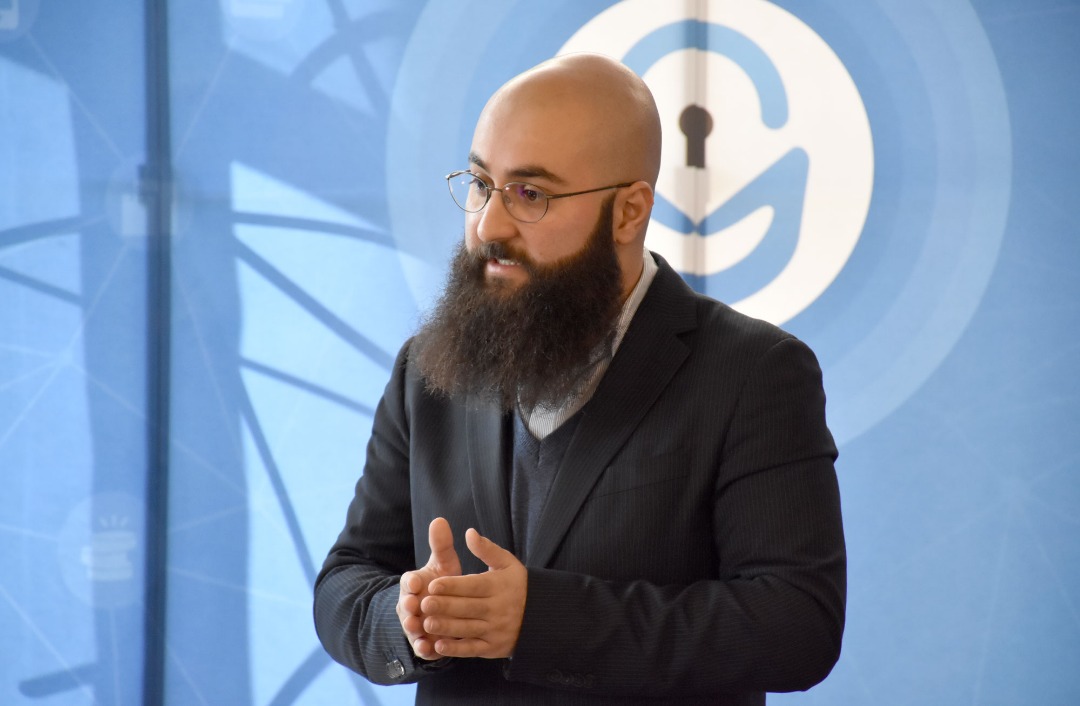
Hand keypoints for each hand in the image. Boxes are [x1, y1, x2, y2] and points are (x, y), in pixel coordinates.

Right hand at [397, 517, 460, 659]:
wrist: (443, 611)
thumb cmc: (444, 583)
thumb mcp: (443, 564)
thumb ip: (441, 545)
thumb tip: (440, 520)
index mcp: (413, 583)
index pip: (408, 580)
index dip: (411, 581)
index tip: (416, 580)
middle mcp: (410, 604)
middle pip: (405, 604)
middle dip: (408, 605)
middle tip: (412, 605)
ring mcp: (415, 624)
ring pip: (410, 626)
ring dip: (412, 627)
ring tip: (416, 627)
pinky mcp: (423, 642)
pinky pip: (421, 646)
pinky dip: (423, 648)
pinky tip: (428, 649)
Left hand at [422, 528, 526, 658]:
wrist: (542, 616)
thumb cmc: (518, 585)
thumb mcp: (507, 563)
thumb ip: (487, 549)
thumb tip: (469, 533)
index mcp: (498, 586)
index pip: (473, 585)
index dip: (452, 585)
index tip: (433, 584)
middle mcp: (497, 608)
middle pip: (468, 608)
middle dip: (445, 606)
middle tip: (423, 604)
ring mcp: (496, 629)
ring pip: (468, 629)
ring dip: (446, 628)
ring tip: (426, 623)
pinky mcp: (493, 647)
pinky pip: (473, 649)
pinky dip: (456, 649)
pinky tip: (439, 646)